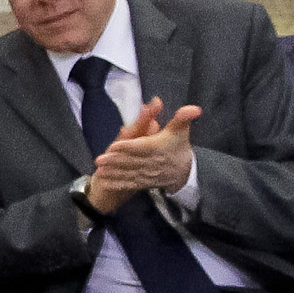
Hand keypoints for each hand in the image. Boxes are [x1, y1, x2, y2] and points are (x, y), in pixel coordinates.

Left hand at [85, 98, 201, 208]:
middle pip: (132, 161)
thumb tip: (194, 108)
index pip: (142, 147)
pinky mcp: (144, 183)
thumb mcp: (180, 130)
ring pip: (129, 173)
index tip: (114, 146)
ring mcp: (148, 174)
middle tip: (100, 160)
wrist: (184, 171)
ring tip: (99, 171)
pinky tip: (105, 183)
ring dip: (113, 173)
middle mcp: (152, 162)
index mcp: (158, 147)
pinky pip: (130, 184)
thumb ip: (183, 118)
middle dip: (115, 161)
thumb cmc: (178, 146)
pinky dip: (118, 184)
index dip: (128, 147)